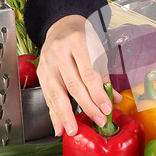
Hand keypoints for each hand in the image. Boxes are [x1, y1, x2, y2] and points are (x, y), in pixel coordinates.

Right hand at [37, 15, 121, 135]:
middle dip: (87, 106)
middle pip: (74, 85)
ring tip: (74, 130)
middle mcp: (59, 52)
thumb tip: (114, 99)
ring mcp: (47, 63)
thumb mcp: (98, 50)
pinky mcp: (41, 73)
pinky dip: (54, 113)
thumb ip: (105, 75)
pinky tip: (59, 126)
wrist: (62, 26)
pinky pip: (48, 96)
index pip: (89, 73)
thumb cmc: (83, 38)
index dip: (98, 94)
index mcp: (77, 42)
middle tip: (97, 120)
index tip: (106, 108)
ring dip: (66, 115)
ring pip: (57, 93)